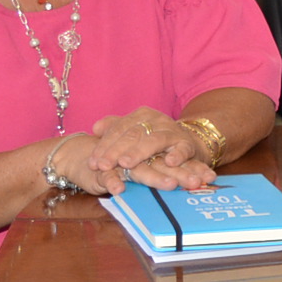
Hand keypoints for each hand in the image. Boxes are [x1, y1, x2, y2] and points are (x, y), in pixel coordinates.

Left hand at [79, 108, 198, 190]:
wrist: (188, 142)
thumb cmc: (154, 140)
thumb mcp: (134, 131)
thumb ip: (114, 128)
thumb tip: (95, 128)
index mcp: (140, 115)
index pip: (118, 129)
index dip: (104, 146)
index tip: (93, 163)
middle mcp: (156, 120)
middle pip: (132, 135)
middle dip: (116, 151)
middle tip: (103, 166)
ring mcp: (172, 131)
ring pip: (154, 141)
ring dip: (139, 152)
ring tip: (125, 163)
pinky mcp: (187, 144)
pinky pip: (182, 149)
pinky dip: (177, 155)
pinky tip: (169, 162)